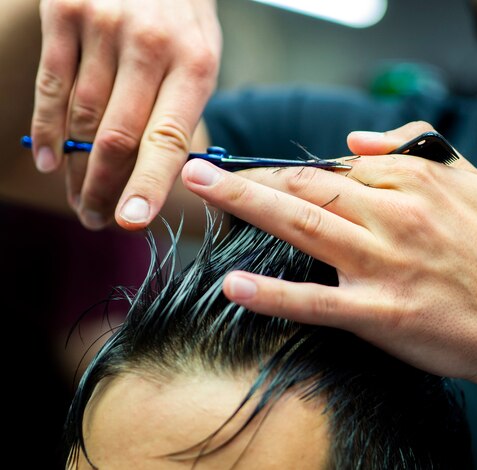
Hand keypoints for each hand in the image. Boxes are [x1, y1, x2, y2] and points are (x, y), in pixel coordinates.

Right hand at [31, 0, 220, 229]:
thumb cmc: (182, 16)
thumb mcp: (202, 56)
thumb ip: (181, 108)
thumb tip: (155, 174)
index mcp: (195, 64)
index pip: (167, 140)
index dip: (148, 186)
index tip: (131, 222)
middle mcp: (150, 46)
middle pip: (117, 138)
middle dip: (104, 189)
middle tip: (97, 219)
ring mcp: (104, 27)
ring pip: (82, 118)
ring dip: (76, 170)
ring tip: (78, 199)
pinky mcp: (65, 12)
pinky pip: (51, 85)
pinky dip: (47, 129)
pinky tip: (48, 161)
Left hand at [182, 121, 476, 466]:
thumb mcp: (470, 182)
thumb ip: (414, 150)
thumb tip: (356, 139)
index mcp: (412, 182)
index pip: (333, 168)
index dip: (285, 172)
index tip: (254, 175)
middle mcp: (393, 216)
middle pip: (306, 186)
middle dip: (248, 177)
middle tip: (201, 173)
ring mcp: (384, 265)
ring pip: (302, 226)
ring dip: (244, 206)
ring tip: (200, 192)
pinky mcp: (382, 314)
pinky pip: (317, 301)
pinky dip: (273, 293)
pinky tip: (235, 285)